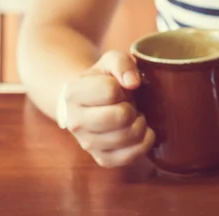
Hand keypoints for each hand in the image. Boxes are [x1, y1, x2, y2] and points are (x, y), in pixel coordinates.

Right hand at [60, 51, 154, 167]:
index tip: (119, 88)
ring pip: (129, 136)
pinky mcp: (102, 159)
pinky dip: (144, 142)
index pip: (110, 90)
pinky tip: (141, 130)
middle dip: (132, 107)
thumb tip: (133, 82)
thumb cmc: (105, 79)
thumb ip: (122, 63)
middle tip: (129, 103)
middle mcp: (75, 122)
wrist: (92, 103)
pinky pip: (131, 155)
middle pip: (121, 116)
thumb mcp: (111, 61)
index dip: (122, 87)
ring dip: (140, 123)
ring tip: (132, 116)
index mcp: (73, 93)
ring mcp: (87, 143)